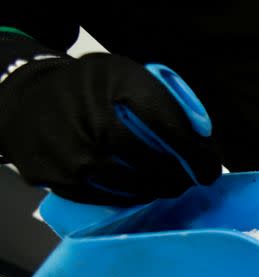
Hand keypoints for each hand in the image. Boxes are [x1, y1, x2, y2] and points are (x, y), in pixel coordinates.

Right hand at [0, 52, 220, 204]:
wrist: (29, 100)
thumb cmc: (93, 87)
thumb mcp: (128, 76)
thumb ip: (166, 101)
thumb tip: (202, 138)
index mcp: (120, 89)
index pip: (173, 131)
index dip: (198, 156)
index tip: (210, 169)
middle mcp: (97, 123)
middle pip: (156, 164)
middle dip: (181, 177)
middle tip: (192, 181)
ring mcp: (77, 156)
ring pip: (136, 187)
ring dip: (160, 190)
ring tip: (170, 186)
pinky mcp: (64, 181)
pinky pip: (112, 198)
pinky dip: (134, 198)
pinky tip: (144, 191)